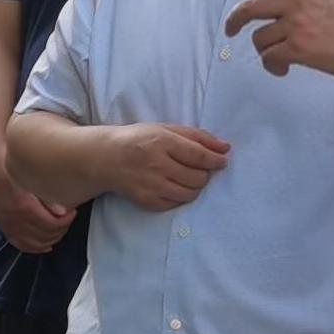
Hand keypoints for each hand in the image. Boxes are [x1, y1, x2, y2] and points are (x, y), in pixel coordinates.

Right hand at [0, 150, 74, 252]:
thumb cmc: (11, 172)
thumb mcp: (32, 181)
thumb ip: (47, 197)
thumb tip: (62, 211)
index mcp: (25, 207)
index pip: (52, 224)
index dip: (66, 221)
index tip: (71, 213)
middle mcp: (16, 220)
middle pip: (46, 234)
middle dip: (61, 229)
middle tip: (68, 219)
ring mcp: (10, 226)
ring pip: (36, 243)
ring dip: (51, 239)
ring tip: (59, 229)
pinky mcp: (6, 228)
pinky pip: (22, 245)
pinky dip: (36, 248)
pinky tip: (46, 246)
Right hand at [107, 123, 230, 210]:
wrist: (107, 158)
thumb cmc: (140, 140)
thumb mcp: (166, 129)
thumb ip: (197, 136)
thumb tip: (225, 147)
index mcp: (162, 142)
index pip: (198, 155)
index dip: (215, 160)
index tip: (222, 161)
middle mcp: (156, 165)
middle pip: (197, 177)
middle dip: (205, 174)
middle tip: (199, 168)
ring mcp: (151, 185)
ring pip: (190, 193)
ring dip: (195, 186)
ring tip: (187, 177)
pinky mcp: (147, 201)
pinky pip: (176, 203)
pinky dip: (180, 196)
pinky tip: (172, 185)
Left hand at [212, 0, 333, 79]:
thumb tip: (287, 7)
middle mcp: (296, 1)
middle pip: (251, 8)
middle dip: (235, 20)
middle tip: (231, 30)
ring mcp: (295, 25)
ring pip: (259, 38)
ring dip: (263, 50)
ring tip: (277, 58)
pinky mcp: (297, 49)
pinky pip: (270, 57)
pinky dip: (272, 65)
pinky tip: (282, 69)